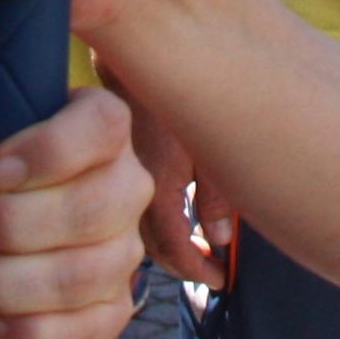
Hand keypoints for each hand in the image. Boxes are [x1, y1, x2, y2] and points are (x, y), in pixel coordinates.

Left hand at [0, 71, 148, 338]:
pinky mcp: (108, 313)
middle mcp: (121, 184)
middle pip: (95, 209)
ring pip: (83, 277)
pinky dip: (24, 334)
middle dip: (9, 226)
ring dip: (2, 283)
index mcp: (89, 122)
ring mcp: (121, 252)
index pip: (105, 124)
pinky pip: (85, 333)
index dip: (52, 151)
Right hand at [128, 98, 229, 286]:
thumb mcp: (210, 142)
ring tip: (197, 251)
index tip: (219, 280)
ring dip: (167, 247)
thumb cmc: (177, 95)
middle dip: (183, 265)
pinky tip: (173, 220)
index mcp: (159, 182)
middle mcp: (133, 186)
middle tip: (212, 271)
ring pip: (141, 230)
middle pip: (155, 247)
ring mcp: (122, 177)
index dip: (197, 270)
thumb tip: (220, 238)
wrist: (133, 58)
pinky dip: (153, 225)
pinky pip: (132, 209)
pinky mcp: (118, 166)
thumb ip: (216, 193)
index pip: (175, 247)